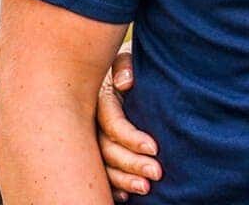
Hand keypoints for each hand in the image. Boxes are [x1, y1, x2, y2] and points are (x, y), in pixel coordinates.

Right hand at [96, 47, 161, 200]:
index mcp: (100, 98)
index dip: (132, 138)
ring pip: (103, 166)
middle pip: (107, 150)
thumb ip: (126, 64)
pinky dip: (113, 187)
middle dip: (132, 165)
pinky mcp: (94, 152)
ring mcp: (91, 139)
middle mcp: (91, 121)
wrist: (129, 71)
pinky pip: (99, 175)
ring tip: (147, 188)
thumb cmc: (133, 64)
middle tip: (157, 174)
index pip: (112, 124)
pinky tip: (126, 196)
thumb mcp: (129, 56)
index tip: (155, 148)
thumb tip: (126, 83)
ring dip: (124, 180)